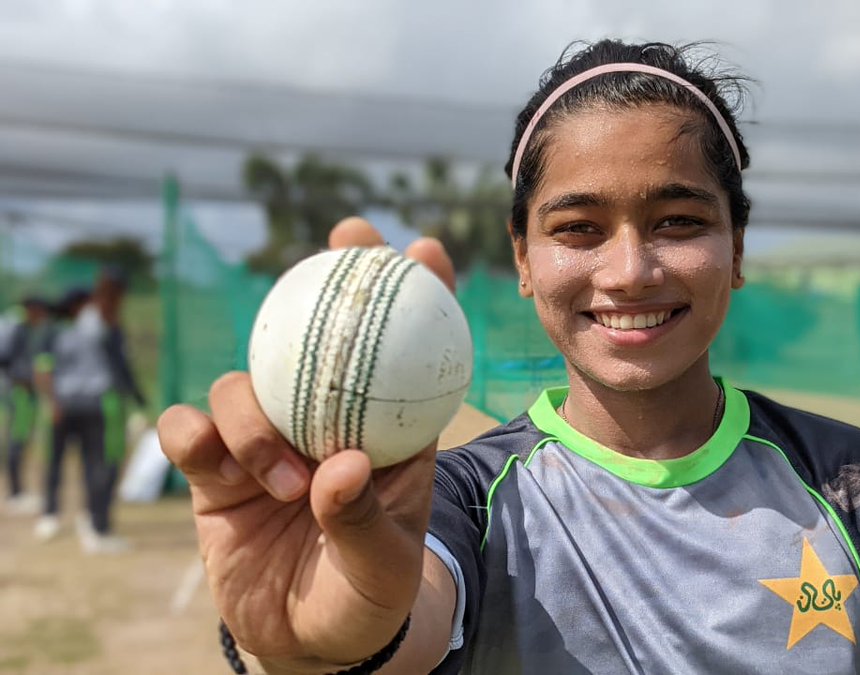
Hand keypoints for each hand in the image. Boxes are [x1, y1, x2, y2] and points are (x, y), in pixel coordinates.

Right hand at [159, 217, 456, 670]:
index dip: (416, 295)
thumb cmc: (365, 594)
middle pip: (318, 336)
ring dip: (257, 420)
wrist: (310, 642)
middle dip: (328, 278)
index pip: (404, 354)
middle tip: (343, 243)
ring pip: (244, 385)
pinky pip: (190, 432)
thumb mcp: (383, 566)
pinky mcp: (213, 471)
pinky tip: (208, 456)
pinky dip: (192, 433)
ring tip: (288, 482)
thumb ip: (367, 519)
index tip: (424, 249)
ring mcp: (265, 441)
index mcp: (384, 432)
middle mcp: (324, 421)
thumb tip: (346, 466)